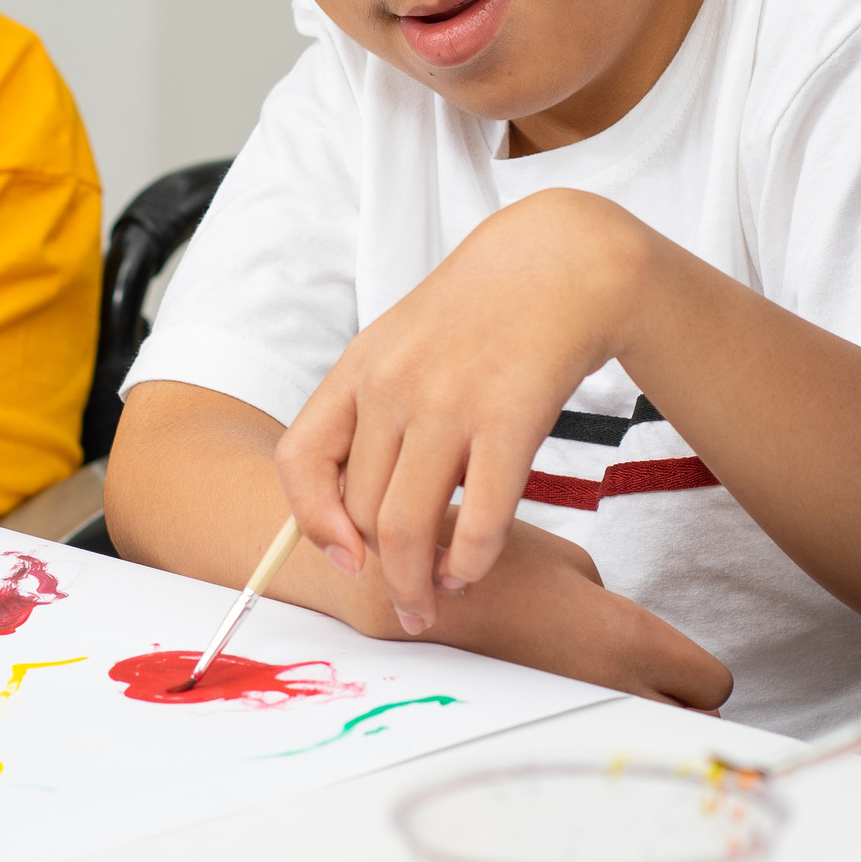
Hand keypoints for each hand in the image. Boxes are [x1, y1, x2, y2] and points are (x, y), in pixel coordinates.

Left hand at [274, 189, 655, 634]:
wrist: (560, 262)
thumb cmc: (479, 316)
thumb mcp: (402, 346)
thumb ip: (371, 415)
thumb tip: (348, 512)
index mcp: (358, 370)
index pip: (301, 460)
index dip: (312, 521)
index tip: (343, 555)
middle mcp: (393, 388)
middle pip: (359, 510)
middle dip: (379, 568)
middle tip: (402, 597)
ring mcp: (450, 405)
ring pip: (408, 528)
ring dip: (417, 582)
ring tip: (432, 599)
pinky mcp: (509, 421)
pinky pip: (479, 519)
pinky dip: (470, 563)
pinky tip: (472, 570)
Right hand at [355, 518, 732, 710]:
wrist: (396, 588)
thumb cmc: (480, 560)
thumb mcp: (562, 560)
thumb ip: (608, 601)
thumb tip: (621, 633)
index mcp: (626, 638)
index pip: (711, 683)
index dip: (699, 675)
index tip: (679, 667)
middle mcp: (607, 690)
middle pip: (687, 727)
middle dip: (677, 707)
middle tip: (648, 682)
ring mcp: (569, 716)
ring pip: (634, 737)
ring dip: (628, 718)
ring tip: (591, 685)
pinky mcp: (532, 730)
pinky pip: (581, 739)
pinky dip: (576, 724)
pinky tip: (550, 695)